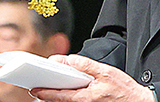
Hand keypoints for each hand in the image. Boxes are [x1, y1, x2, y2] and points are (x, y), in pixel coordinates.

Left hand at [31, 55, 153, 101]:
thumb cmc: (124, 89)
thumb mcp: (105, 72)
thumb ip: (85, 65)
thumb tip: (68, 60)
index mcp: (87, 97)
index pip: (61, 95)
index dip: (46, 92)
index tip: (35, 88)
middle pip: (61, 100)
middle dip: (48, 95)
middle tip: (36, 88)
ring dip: (57, 96)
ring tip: (47, 88)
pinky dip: (67, 97)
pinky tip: (65, 91)